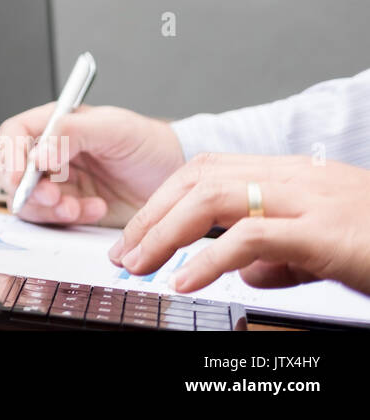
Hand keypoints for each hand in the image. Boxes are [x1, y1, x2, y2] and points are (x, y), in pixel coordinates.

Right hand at [0, 104, 185, 225]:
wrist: (174, 176)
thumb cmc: (148, 143)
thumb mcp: (113, 128)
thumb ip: (72, 133)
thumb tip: (39, 154)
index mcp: (55, 124)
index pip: (15, 134)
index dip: (11, 154)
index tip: (21, 174)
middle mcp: (51, 153)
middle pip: (13, 171)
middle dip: (27, 188)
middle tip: (53, 197)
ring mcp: (59, 181)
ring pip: (28, 199)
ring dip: (47, 208)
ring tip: (75, 208)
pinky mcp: (71, 207)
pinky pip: (53, 219)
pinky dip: (69, 218)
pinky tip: (96, 209)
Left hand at [111, 153, 369, 295]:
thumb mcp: (326, 252)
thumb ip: (283, 256)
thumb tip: (243, 272)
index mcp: (297, 176)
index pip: (211, 170)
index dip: (165, 198)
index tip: (137, 233)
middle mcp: (300, 177)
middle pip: (201, 177)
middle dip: (153, 214)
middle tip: (124, 253)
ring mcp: (313, 199)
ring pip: (215, 196)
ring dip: (166, 232)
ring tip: (140, 265)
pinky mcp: (326, 231)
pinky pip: (251, 237)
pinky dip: (209, 259)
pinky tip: (186, 281)